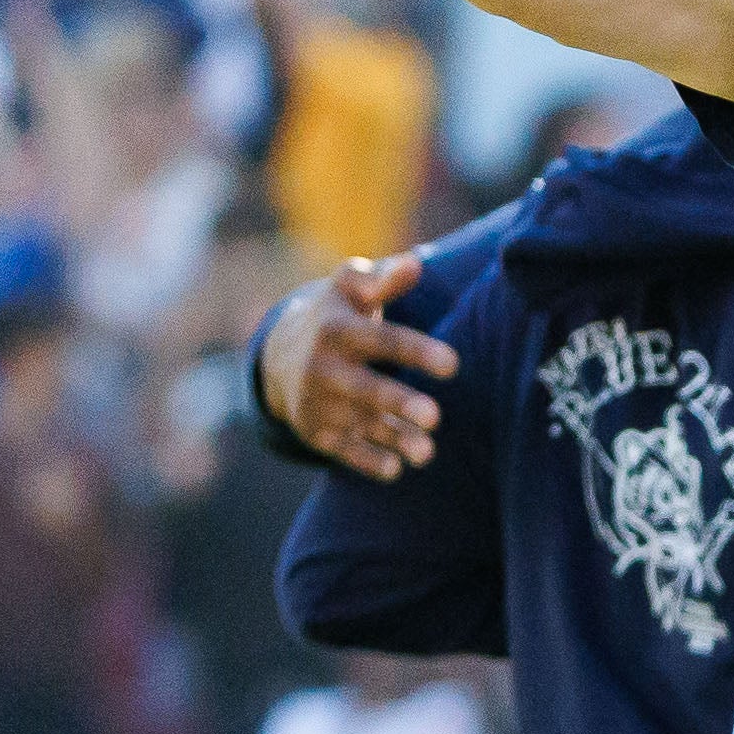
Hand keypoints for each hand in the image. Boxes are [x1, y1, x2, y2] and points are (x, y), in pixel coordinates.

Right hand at [260, 252, 454, 476]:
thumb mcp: (351, 289)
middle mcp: (322, 367)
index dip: (416, 352)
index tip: (453, 365)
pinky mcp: (315, 430)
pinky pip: (343, 449)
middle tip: (435, 417)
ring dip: (394, 438)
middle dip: (398, 402)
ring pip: (361, 423)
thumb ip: (383, 278)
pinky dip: (366, 460)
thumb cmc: (337, 315)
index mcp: (335, 329)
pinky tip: (395, 469)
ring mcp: (317, 402)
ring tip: (426, 453)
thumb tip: (415, 264)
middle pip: (366, 388)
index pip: (382, 340)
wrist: (280, 355)